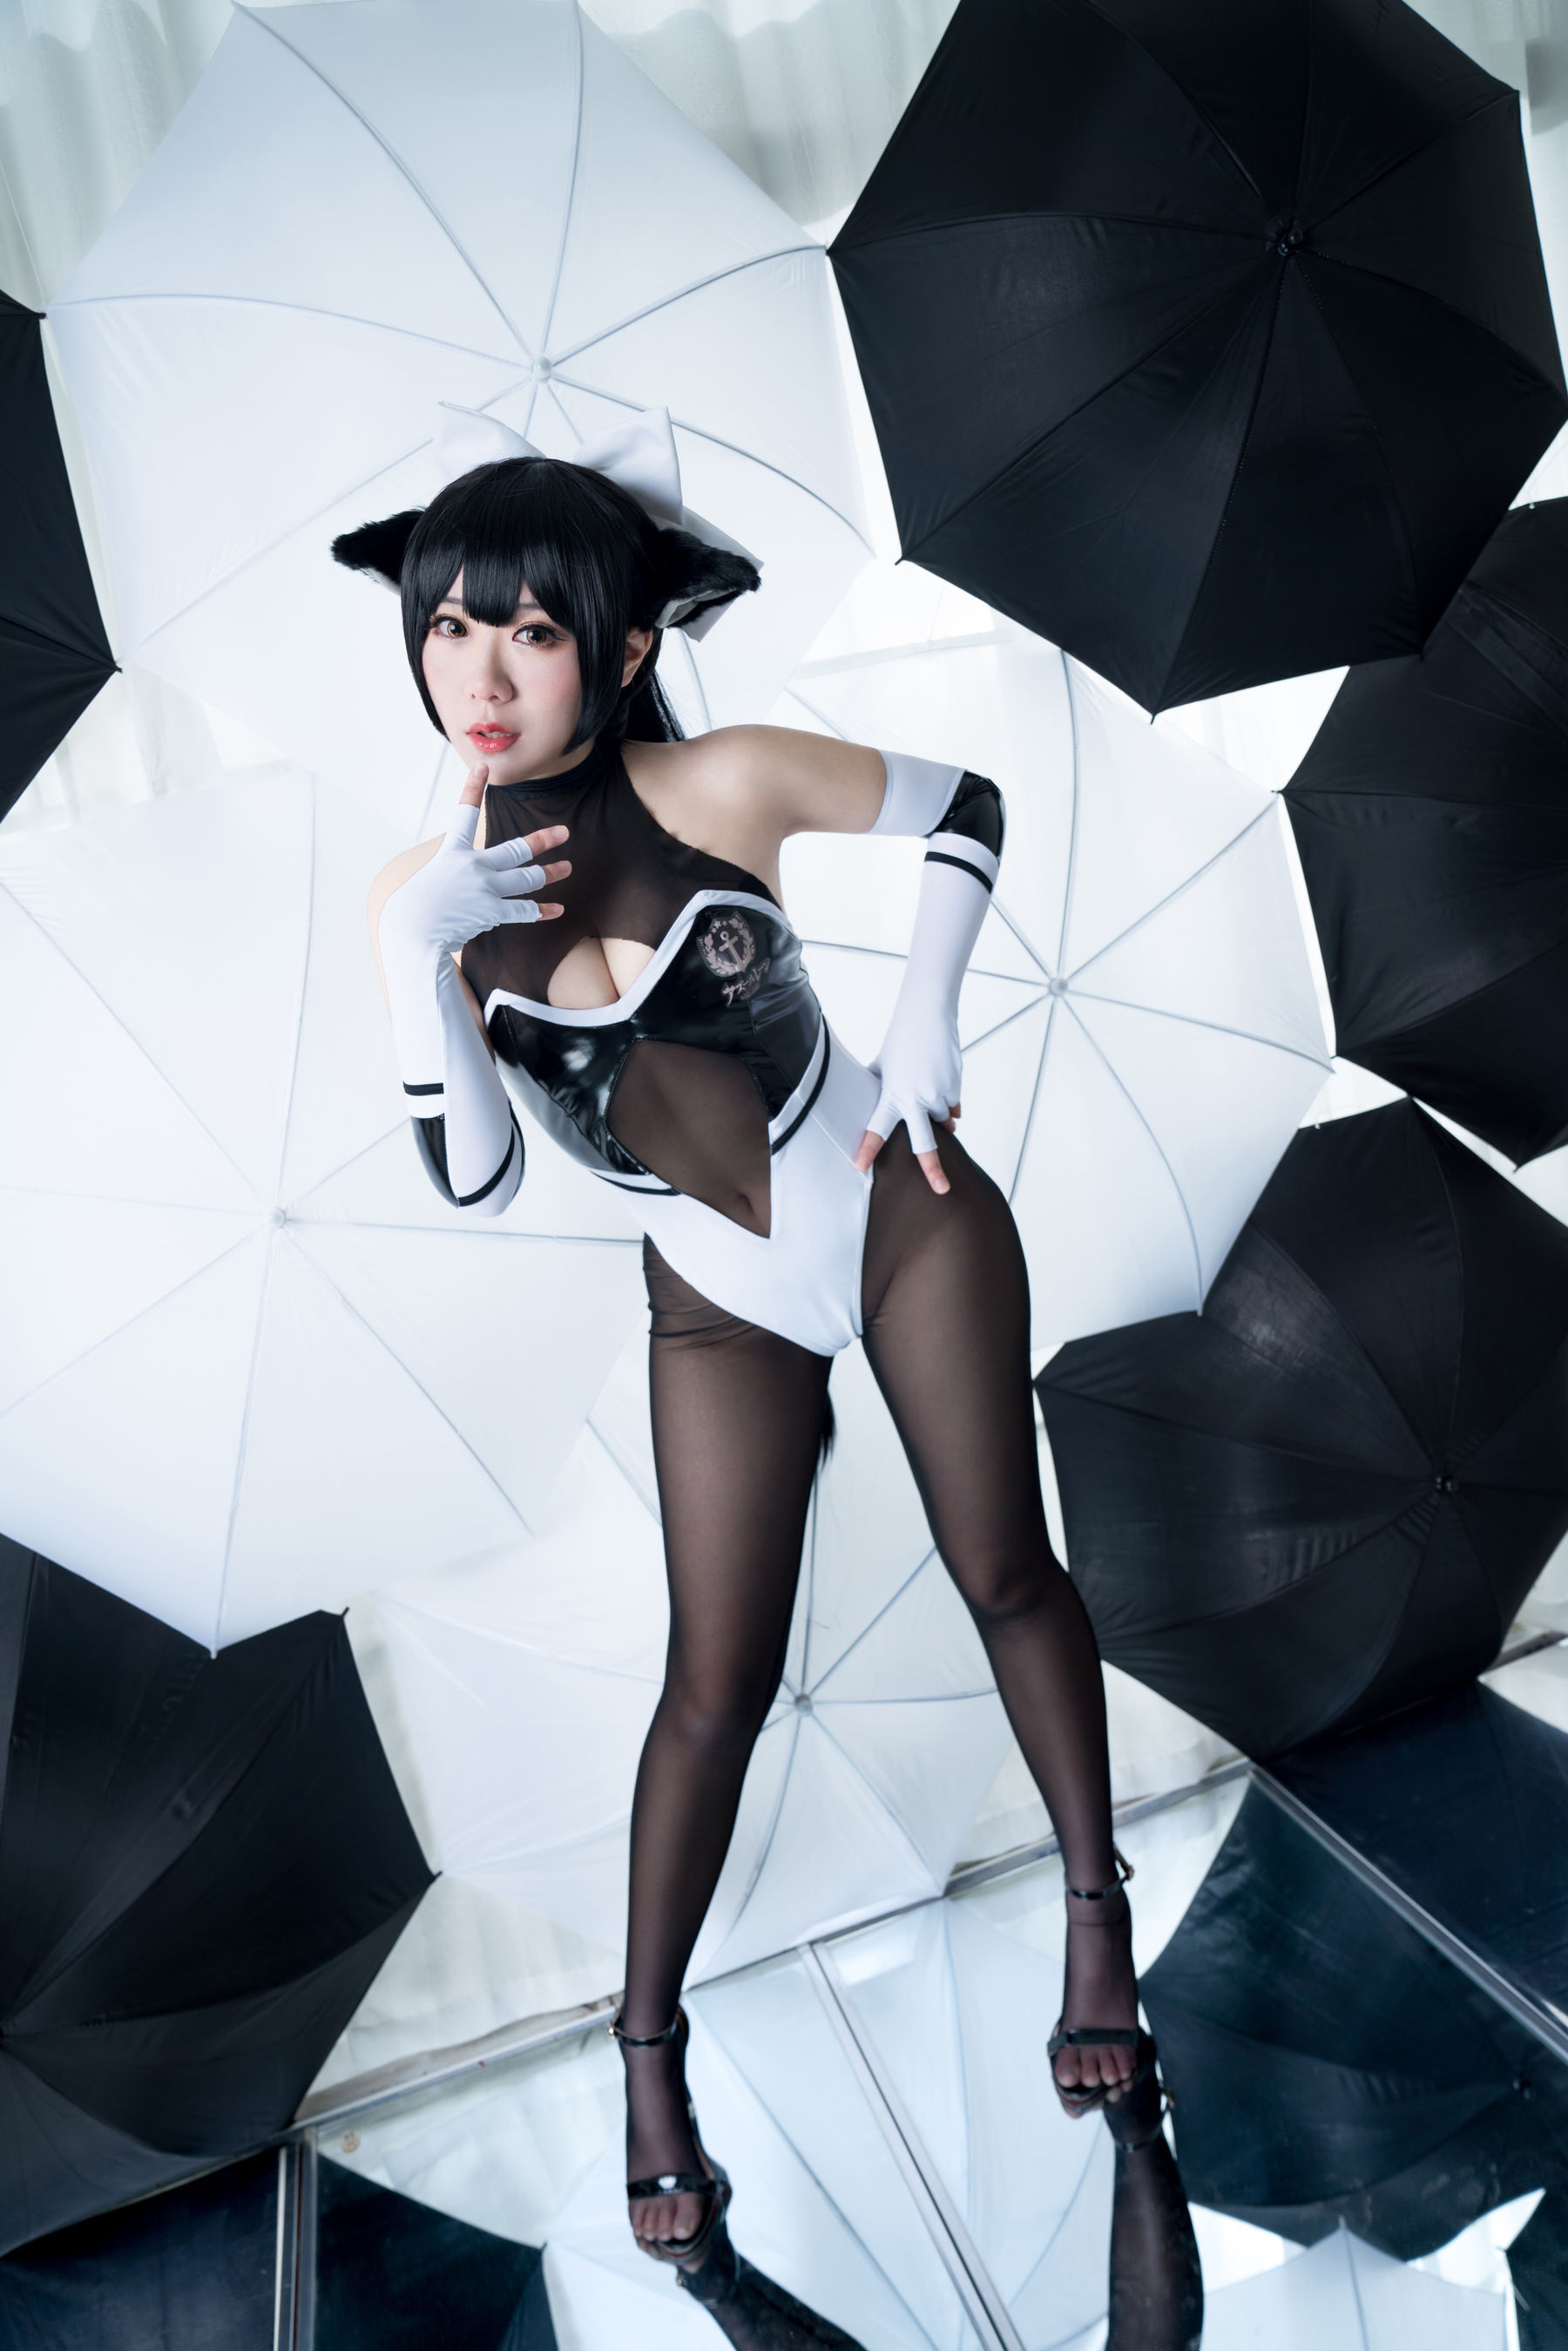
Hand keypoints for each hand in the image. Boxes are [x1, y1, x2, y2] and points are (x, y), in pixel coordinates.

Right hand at [380, 765, 569, 961]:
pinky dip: (542, 910)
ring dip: (549, 873)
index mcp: (452, 853)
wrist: (409, 930)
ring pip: (527, 878)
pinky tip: (557, 909)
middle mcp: (472, 865)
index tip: (482, 767)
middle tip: (563, 833)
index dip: (473, 788)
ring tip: (566, 868)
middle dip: (542, 840)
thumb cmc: (410, 911)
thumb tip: (466, 892)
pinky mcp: (491, 911)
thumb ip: (450, 879)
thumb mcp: (426, 881)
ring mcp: (484, 887)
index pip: (464, 814)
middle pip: (515, 849)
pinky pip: (524, 910)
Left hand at [853, 1003, 962, 1194]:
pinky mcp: (954, 1086)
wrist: (928, 1016)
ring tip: (928, 1091)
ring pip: (942, 1121)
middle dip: (933, 1169)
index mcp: (892, 1094)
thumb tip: (863, 1097)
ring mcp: (938, 1094)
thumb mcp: (882, 1064)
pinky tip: (940, 1082)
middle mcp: (916, 1099)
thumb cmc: (900, 1039)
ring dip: (938, 1118)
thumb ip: (876, 1086)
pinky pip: (953, 1107)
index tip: (860, 1167)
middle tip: (941, 1190)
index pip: (877, 1127)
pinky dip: (948, 1103)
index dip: (868, 1148)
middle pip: (925, 1143)